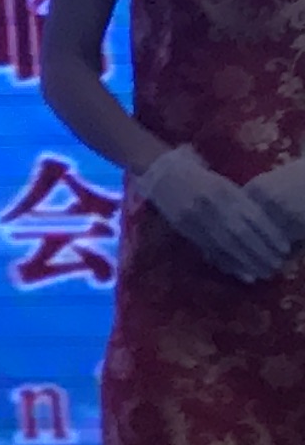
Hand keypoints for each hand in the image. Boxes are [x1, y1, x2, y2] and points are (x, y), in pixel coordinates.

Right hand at [139, 144, 295, 282]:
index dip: (270, 234)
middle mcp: (211, 204)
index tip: (284, 249)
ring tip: (262, 274)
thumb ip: (240, 203)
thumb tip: (264, 228)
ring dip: (246, 262)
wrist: (159, 170)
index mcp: (224, 190)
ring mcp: (195, 217)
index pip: (253, 216)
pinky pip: (209, 248)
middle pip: (242, 234)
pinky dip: (226, 263)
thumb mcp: (222, 183)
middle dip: (261, 252)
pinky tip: (241, 273)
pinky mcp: (183, 227)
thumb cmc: (196, 175)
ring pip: (226, 245)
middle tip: (276, 266)